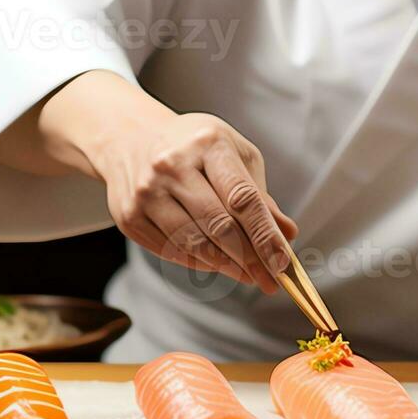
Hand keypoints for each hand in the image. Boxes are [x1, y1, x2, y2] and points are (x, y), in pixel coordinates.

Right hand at [36, 71, 298, 293]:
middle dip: (250, 259)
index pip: (242, 197)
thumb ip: (260, 195)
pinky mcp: (130, 215)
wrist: (132, 138)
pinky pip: (170, 250)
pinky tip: (214, 262)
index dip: (265, 235)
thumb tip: (286, 233)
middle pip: (219, 225)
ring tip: (246, 274)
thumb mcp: (233, 155)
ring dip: (226, 266)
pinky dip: (197, 262)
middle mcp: (173, 165)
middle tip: (269, 280)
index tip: (282, 263)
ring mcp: (147, 191)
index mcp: (209, 144)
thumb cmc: (194, 149)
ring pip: (194, 243)